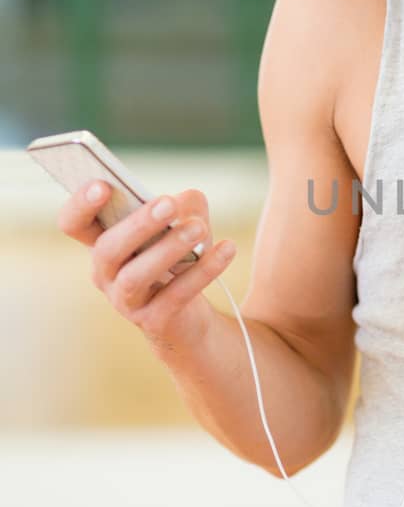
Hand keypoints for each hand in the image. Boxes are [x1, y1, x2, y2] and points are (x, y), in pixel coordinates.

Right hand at [57, 179, 235, 354]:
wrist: (191, 317)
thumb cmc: (179, 257)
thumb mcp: (184, 223)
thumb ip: (185, 205)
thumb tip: (186, 205)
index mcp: (103, 242)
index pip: (74, 224)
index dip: (81, 205)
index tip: (104, 184)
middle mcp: (106, 273)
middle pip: (107, 249)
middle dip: (137, 224)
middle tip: (168, 204)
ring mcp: (126, 301)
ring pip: (136, 276)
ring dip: (168, 249)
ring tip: (199, 228)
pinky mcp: (154, 322)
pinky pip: (175, 296)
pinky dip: (202, 272)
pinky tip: (226, 249)